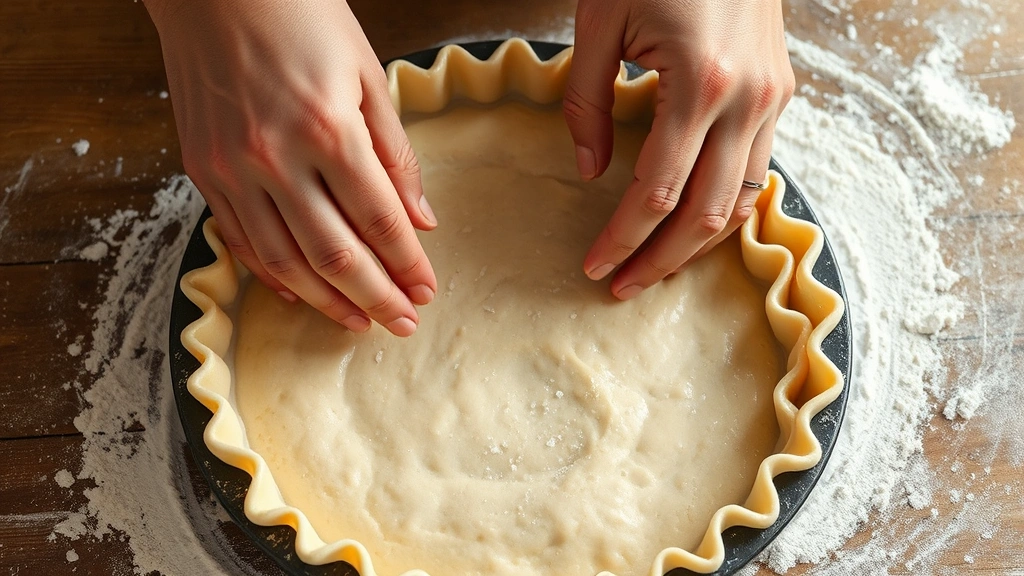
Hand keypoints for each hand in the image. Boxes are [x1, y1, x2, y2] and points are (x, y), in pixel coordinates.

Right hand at [147, 0, 436, 335]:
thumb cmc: (299, 15)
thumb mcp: (365, 72)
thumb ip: (395, 153)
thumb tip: (421, 220)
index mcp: (329, 129)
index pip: (380, 220)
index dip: (407, 264)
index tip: (427, 291)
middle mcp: (277, 158)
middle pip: (336, 255)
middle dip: (376, 298)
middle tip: (403, 324)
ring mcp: (233, 169)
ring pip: (286, 261)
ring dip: (327, 301)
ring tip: (359, 323)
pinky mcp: (203, 170)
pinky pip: (241, 241)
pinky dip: (274, 275)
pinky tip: (300, 295)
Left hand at [565, 0, 794, 298]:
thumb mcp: (600, 21)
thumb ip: (588, 102)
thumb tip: (591, 171)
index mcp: (700, 82)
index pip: (657, 191)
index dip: (624, 237)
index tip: (595, 266)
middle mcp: (749, 99)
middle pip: (706, 214)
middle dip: (662, 260)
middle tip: (623, 286)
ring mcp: (774, 97)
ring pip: (741, 201)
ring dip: (698, 243)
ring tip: (657, 265)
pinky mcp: (781, 91)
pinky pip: (757, 169)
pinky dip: (725, 204)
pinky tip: (693, 220)